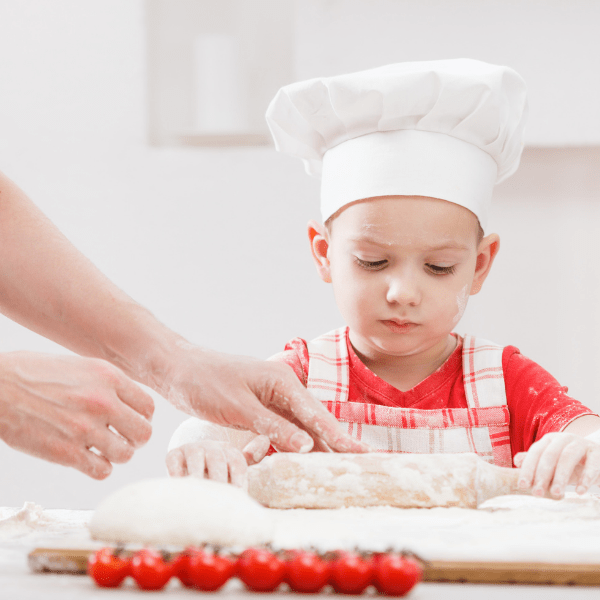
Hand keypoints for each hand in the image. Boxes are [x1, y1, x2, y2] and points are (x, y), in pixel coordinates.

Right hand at [0, 352, 152, 478]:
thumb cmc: (35, 373)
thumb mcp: (81, 366)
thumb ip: (108, 384)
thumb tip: (129, 402)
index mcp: (108, 377)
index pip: (148, 407)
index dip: (142, 417)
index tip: (132, 420)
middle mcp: (102, 402)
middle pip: (143, 433)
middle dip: (135, 438)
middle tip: (122, 438)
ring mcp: (84, 428)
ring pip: (126, 454)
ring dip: (117, 454)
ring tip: (103, 448)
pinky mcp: (65, 452)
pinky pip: (102, 471)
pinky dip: (99, 468)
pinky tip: (87, 458)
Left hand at [156, 344, 368, 454]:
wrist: (178, 369)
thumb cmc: (205, 382)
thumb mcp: (238, 407)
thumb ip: (273, 426)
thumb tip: (307, 446)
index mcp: (282, 381)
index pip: (317, 415)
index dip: (340, 437)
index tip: (361, 453)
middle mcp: (282, 388)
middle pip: (315, 421)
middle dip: (336, 442)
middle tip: (360, 464)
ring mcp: (271, 398)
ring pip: (300, 427)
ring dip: (316, 446)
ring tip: (337, 467)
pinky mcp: (259, 408)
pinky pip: (282, 429)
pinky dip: (292, 445)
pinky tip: (303, 459)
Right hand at [165, 436, 270, 486]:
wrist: (190, 464)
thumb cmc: (218, 472)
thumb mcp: (235, 467)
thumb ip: (251, 458)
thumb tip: (265, 440)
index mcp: (229, 450)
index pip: (237, 460)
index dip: (239, 477)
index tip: (239, 494)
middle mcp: (211, 446)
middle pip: (217, 459)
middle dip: (219, 478)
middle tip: (219, 497)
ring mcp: (191, 448)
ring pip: (196, 458)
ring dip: (198, 475)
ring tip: (200, 493)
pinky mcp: (173, 454)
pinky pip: (174, 461)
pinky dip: (177, 472)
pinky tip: (181, 486)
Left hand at [514, 431, 599, 497]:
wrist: (599, 462)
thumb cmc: (572, 464)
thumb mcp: (553, 464)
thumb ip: (536, 462)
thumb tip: (517, 461)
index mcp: (549, 440)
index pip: (535, 453)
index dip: (527, 469)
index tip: (522, 486)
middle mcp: (563, 438)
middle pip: (549, 455)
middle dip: (542, 475)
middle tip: (538, 493)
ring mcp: (581, 443)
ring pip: (568, 457)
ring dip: (561, 477)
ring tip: (557, 494)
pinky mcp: (597, 452)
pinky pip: (592, 464)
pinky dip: (585, 478)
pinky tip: (580, 491)